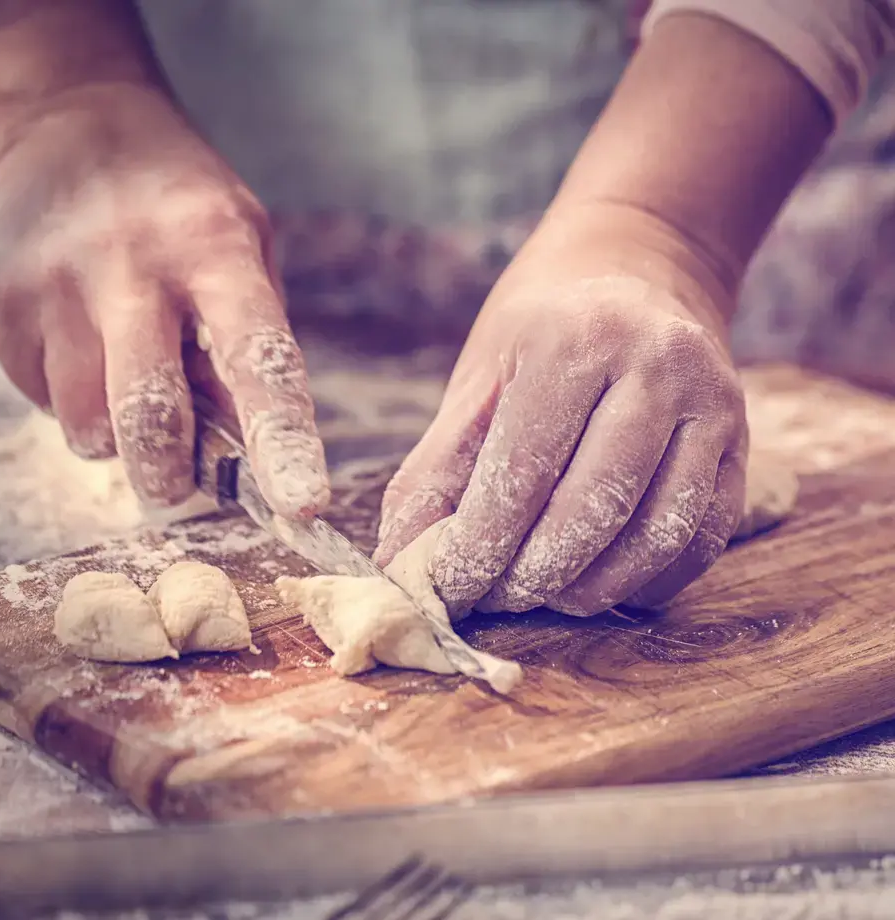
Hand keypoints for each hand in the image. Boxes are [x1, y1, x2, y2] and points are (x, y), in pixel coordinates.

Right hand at [0, 83, 327, 515]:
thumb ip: (251, 343)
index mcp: (216, 250)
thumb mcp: (246, 250)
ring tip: (129, 378)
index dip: (282, 443)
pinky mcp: (1, 302)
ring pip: (87, 423)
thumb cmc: (184, 208)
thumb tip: (248, 452)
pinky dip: (74, 400)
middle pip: (148, 411)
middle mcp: (132, 266)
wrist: (70, 127)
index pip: (258, 361)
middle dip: (167, 473)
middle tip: (176, 483)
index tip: (302, 509)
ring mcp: (55, 284)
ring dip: (117, 433)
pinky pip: (43, 399)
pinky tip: (87, 348)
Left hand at [375, 209, 747, 616]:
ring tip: (549, 597)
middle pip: (595, 507)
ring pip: (659, 532)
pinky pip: (706, 534)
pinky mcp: (741, 439)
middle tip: (498, 598)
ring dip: (597, 587)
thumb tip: (403, 558)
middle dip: (536, 574)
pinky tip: (610, 586)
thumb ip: (440, 468)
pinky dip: (653, 578)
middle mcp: (656, 365)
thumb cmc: (545, 324)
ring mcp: (712, 402)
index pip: (523, 472)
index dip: (481, 546)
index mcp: (575, 338)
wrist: (640, 265)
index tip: (451, 588)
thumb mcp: (481, 375)